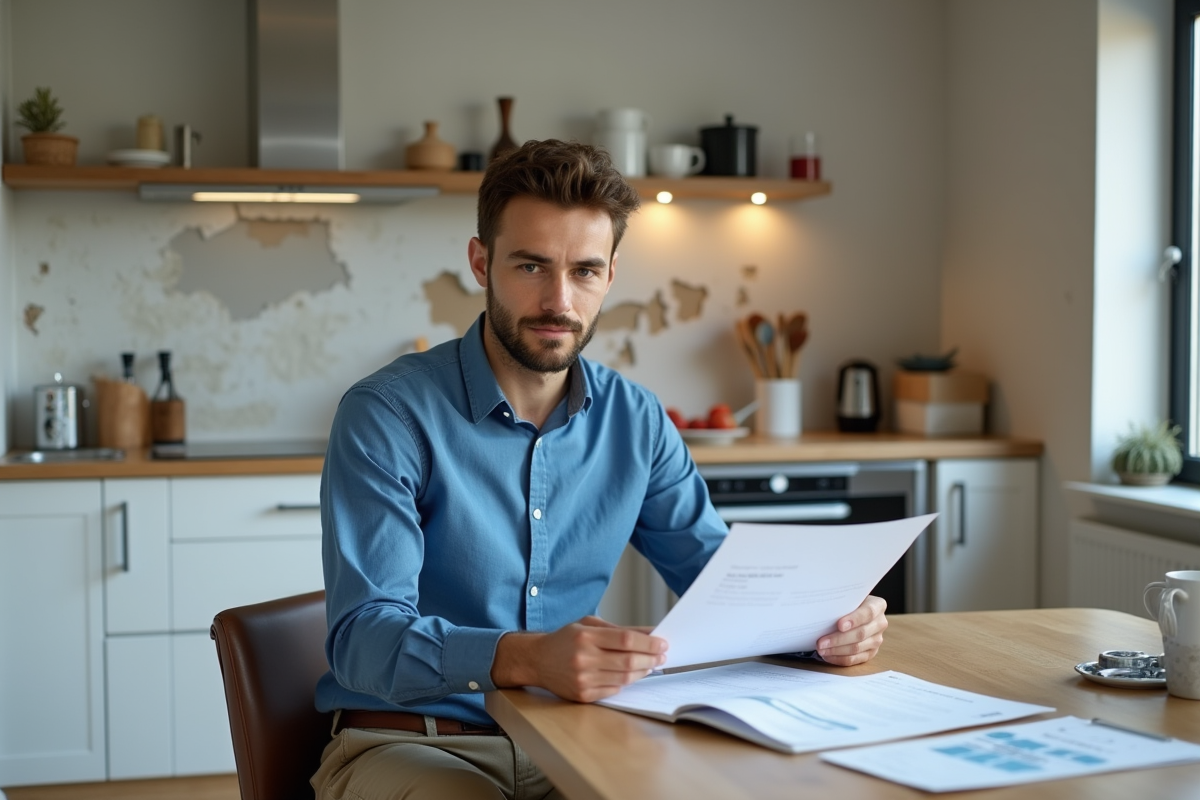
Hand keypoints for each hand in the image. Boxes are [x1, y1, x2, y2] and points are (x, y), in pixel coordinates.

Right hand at [492, 616, 667, 702]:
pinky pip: (613, 691)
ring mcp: (582, 679)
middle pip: (628, 661)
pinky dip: (626, 683)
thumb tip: (650, 634)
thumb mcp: (589, 625)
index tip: (662, 643)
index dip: (648, 643)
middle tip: (662, 656)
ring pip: (624, 678)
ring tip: (650, 665)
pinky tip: (631, 676)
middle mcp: (583, 658)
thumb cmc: (566, 640)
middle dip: (651, 659)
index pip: (626, 640)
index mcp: (586, 637)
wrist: (537, 660)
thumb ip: (619, 630)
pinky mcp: (582, 695)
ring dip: (642, 672)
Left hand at [816, 595, 887, 665]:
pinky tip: (827, 656)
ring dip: (836, 650)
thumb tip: (823, 610)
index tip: (839, 625)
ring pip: (857, 648)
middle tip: (821, 642)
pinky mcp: (871, 652)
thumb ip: (842, 603)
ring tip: (821, 649)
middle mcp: (880, 623)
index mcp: (878, 605)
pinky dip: (839, 659)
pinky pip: (855, 659)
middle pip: (861, 634)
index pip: (868, 613)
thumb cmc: (848, 602)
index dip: (854, 620)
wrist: (854, 611)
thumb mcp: (848, 598)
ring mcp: (877, 639)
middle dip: (838, 639)